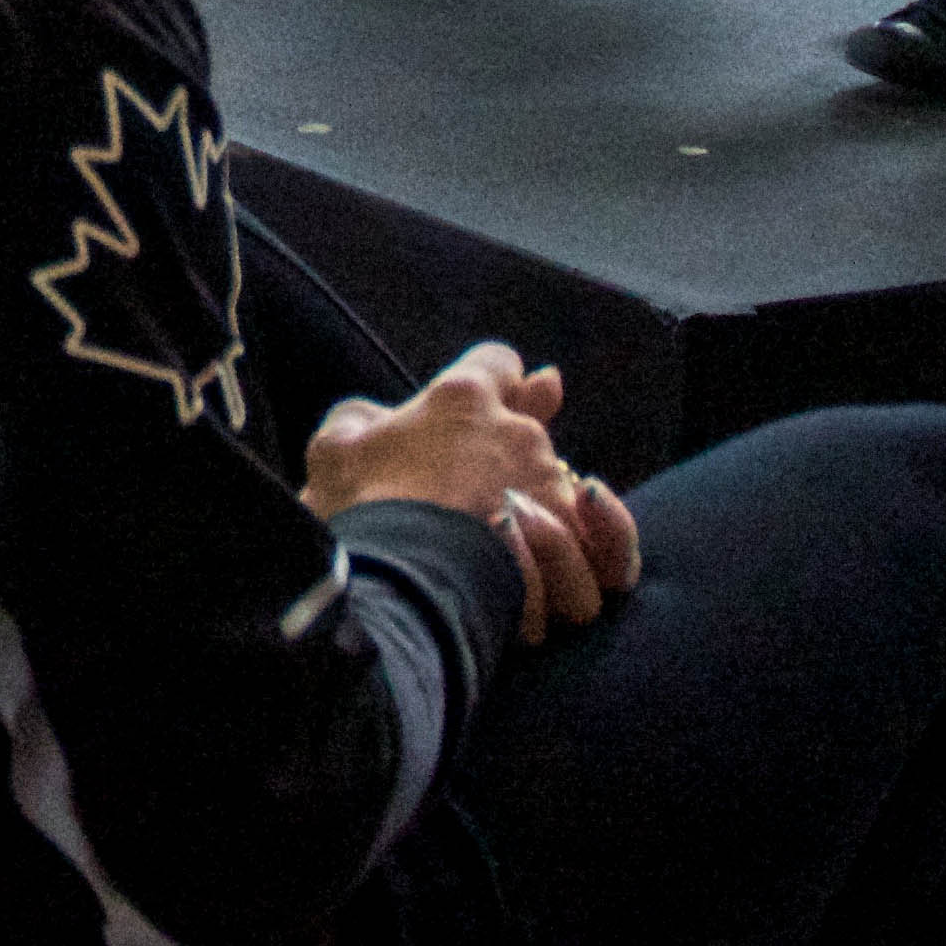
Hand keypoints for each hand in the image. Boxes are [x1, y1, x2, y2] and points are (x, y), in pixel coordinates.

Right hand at [299, 342, 642, 643]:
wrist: (399, 582)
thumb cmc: (359, 509)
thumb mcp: (333, 450)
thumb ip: (361, 420)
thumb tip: (379, 420)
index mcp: (461, 397)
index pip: (496, 364)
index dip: (495, 379)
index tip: (488, 399)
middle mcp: (518, 433)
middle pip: (530, 433)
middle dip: (506, 464)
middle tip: (469, 508)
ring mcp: (552, 488)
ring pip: (562, 497)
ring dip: (539, 525)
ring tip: (506, 564)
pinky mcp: (576, 547)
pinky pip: (612, 546)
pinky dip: (603, 547)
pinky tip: (580, 562)